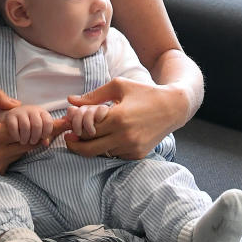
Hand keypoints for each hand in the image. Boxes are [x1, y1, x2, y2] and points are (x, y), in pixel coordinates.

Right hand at [0, 90, 68, 174]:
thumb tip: (17, 104)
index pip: (28, 130)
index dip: (45, 124)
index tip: (63, 122)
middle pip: (32, 143)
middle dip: (46, 133)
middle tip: (63, 125)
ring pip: (25, 152)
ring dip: (33, 140)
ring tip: (45, 130)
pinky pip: (15, 158)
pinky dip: (19, 148)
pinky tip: (19, 139)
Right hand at [0, 105, 54, 145]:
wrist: (14, 116)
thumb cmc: (30, 124)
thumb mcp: (40, 128)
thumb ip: (44, 136)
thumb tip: (46, 143)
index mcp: (41, 112)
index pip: (48, 122)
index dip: (46, 133)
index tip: (42, 137)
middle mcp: (31, 110)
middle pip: (37, 125)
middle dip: (35, 137)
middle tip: (32, 141)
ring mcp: (20, 112)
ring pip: (25, 126)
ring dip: (25, 137)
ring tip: (24, 141)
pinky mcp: (10, 115)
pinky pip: (14, 127)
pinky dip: (16, 136)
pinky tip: (17, 138)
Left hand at [65, 78, 181, 158]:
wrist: (173, 107)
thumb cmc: (144, 92)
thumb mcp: (118, 86)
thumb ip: (92, 96)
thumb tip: (70, 101)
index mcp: (118, 118)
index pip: (86, 130)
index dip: (75, 128)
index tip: (69, 126)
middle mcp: (125, 136)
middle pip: (89, 148)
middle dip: (76, 144)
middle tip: (69, 137)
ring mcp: (132, 147)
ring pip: (101, 153)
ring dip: (92, 146)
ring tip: (88, 135)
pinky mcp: (138, 154)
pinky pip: (114, 155)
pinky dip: (107, 148)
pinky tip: (106, 138)